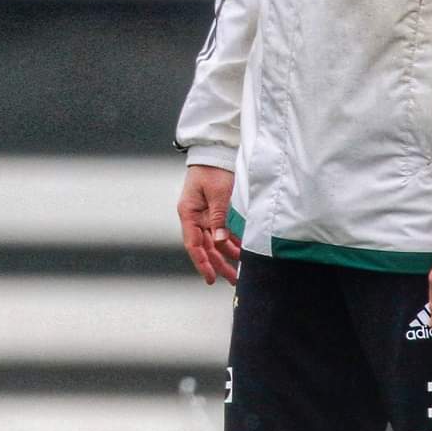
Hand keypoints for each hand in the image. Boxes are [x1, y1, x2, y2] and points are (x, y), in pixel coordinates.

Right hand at [177, 164, 240, 286]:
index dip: (202, 263)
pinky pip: (223, 231)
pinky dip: (231, 242)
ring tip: (240, 270)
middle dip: (218, 264)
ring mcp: (205, 214)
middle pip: (206, 246)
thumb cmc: (212, 169)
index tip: (210, 278)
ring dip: (227, 255)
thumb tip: (221, 242)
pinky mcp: (216, 211)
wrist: (215, 151)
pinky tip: (242, 251)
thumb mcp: (217, 194)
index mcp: (189, 213)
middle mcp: (195, 217)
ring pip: (215, 241)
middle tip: (233, 279)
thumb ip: (219, 218)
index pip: (193, 244)